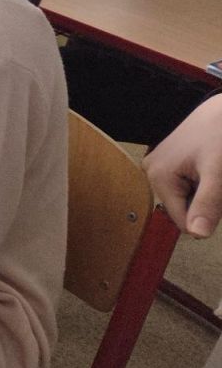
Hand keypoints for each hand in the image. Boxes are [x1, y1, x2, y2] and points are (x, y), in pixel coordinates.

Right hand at [144, 96, 221, 237]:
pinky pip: (188, 186)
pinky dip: (204, 184)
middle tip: (218, 179)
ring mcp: (160, 166)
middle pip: (185, 210)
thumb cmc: (219, 132)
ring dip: (207, 193)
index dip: (208, 217)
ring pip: (188, 199)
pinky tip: (211, 170)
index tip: (219, 194)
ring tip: (216, 172)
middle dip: (208, 203)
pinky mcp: (169, 163)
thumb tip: (198, 234)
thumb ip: (207, 204)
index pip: (183, 222)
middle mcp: (152, 171)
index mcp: (158, 176)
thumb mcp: (217, 172)